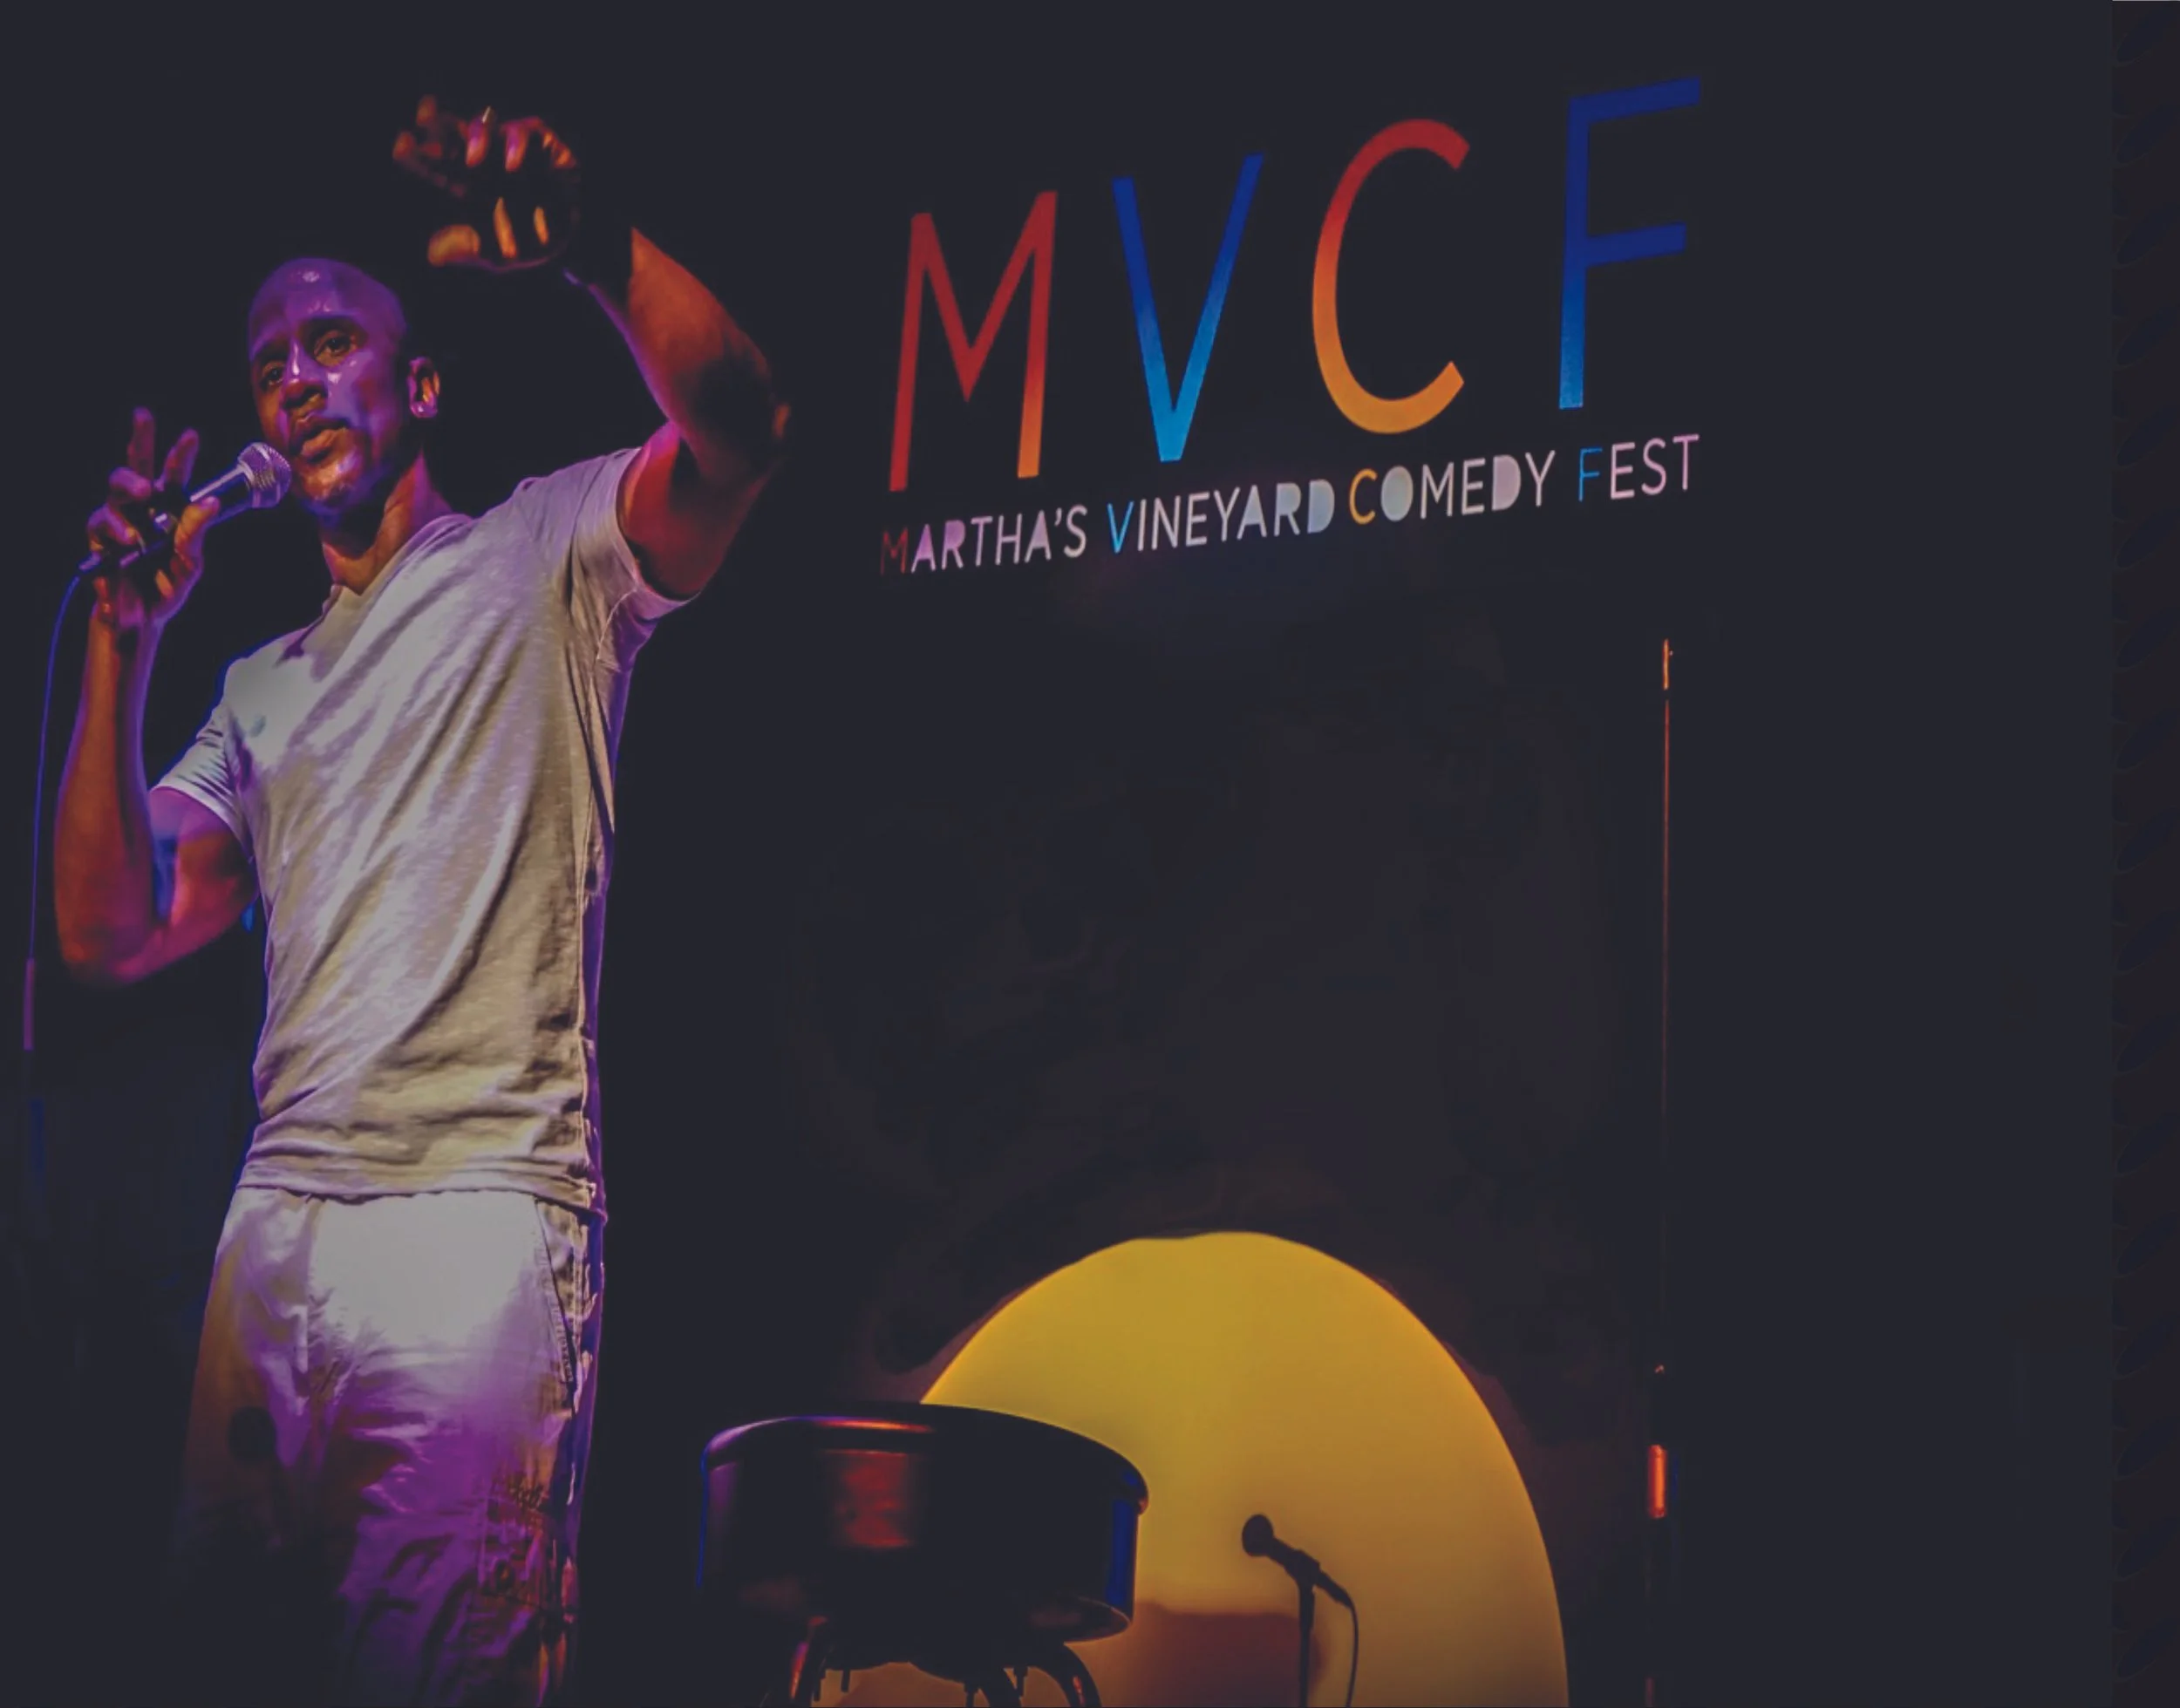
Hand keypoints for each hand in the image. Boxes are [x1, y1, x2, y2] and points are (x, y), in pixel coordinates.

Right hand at [84, 408, 216, 640]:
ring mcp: (117, 522)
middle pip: (132, 469)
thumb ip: (195, 533)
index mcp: (168, 508)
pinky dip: (113, 544)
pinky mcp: (99, 542)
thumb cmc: (168, 584)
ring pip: (112, 497)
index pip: (173, 475)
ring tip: (136, 537)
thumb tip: (210, 502)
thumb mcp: (190, 563)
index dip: (179, 454)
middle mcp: (140, 509)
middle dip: (137, 448)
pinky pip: (99, 532)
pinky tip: (125, 553)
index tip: (191, 435)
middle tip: (149, 481)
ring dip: (124, 512)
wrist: (144, 618)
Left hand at [393, 95, 581, 271]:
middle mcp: (484, 160)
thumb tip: (433, 254)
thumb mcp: (497, 255)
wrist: (577, 241)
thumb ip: (468, 250)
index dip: (418, 154)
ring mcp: (511, 148)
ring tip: (473, 160)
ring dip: (477, 137)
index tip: (402, 145)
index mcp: (466, 184)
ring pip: (486, 127)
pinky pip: (525, 131)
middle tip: (424, 116)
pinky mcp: (541, 143)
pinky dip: (518, 144)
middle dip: (438, 124)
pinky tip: (513, 166)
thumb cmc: (531, 243)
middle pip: (454, 135)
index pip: (435, 164)